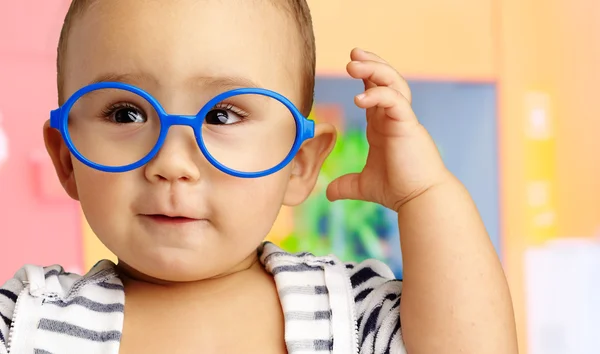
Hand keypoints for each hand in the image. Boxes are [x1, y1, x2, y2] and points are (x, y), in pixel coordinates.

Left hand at [326, 48, 450, 211]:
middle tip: (352, 54)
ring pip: (393, 83)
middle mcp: (394, 118)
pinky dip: (378, 94)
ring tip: (352, 64)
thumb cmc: (398, 190)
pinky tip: (360, 98)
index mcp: (384, 125)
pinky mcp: (408, 125)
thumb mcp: (363, 186)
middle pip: (385, 80)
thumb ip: (346, 185)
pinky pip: (395, 100)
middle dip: (370, 64)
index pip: (374, 91)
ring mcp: (403, 119)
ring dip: (374, 70)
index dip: (365, 76)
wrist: (420, 200)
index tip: (351, 64)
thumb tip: (329, 193)